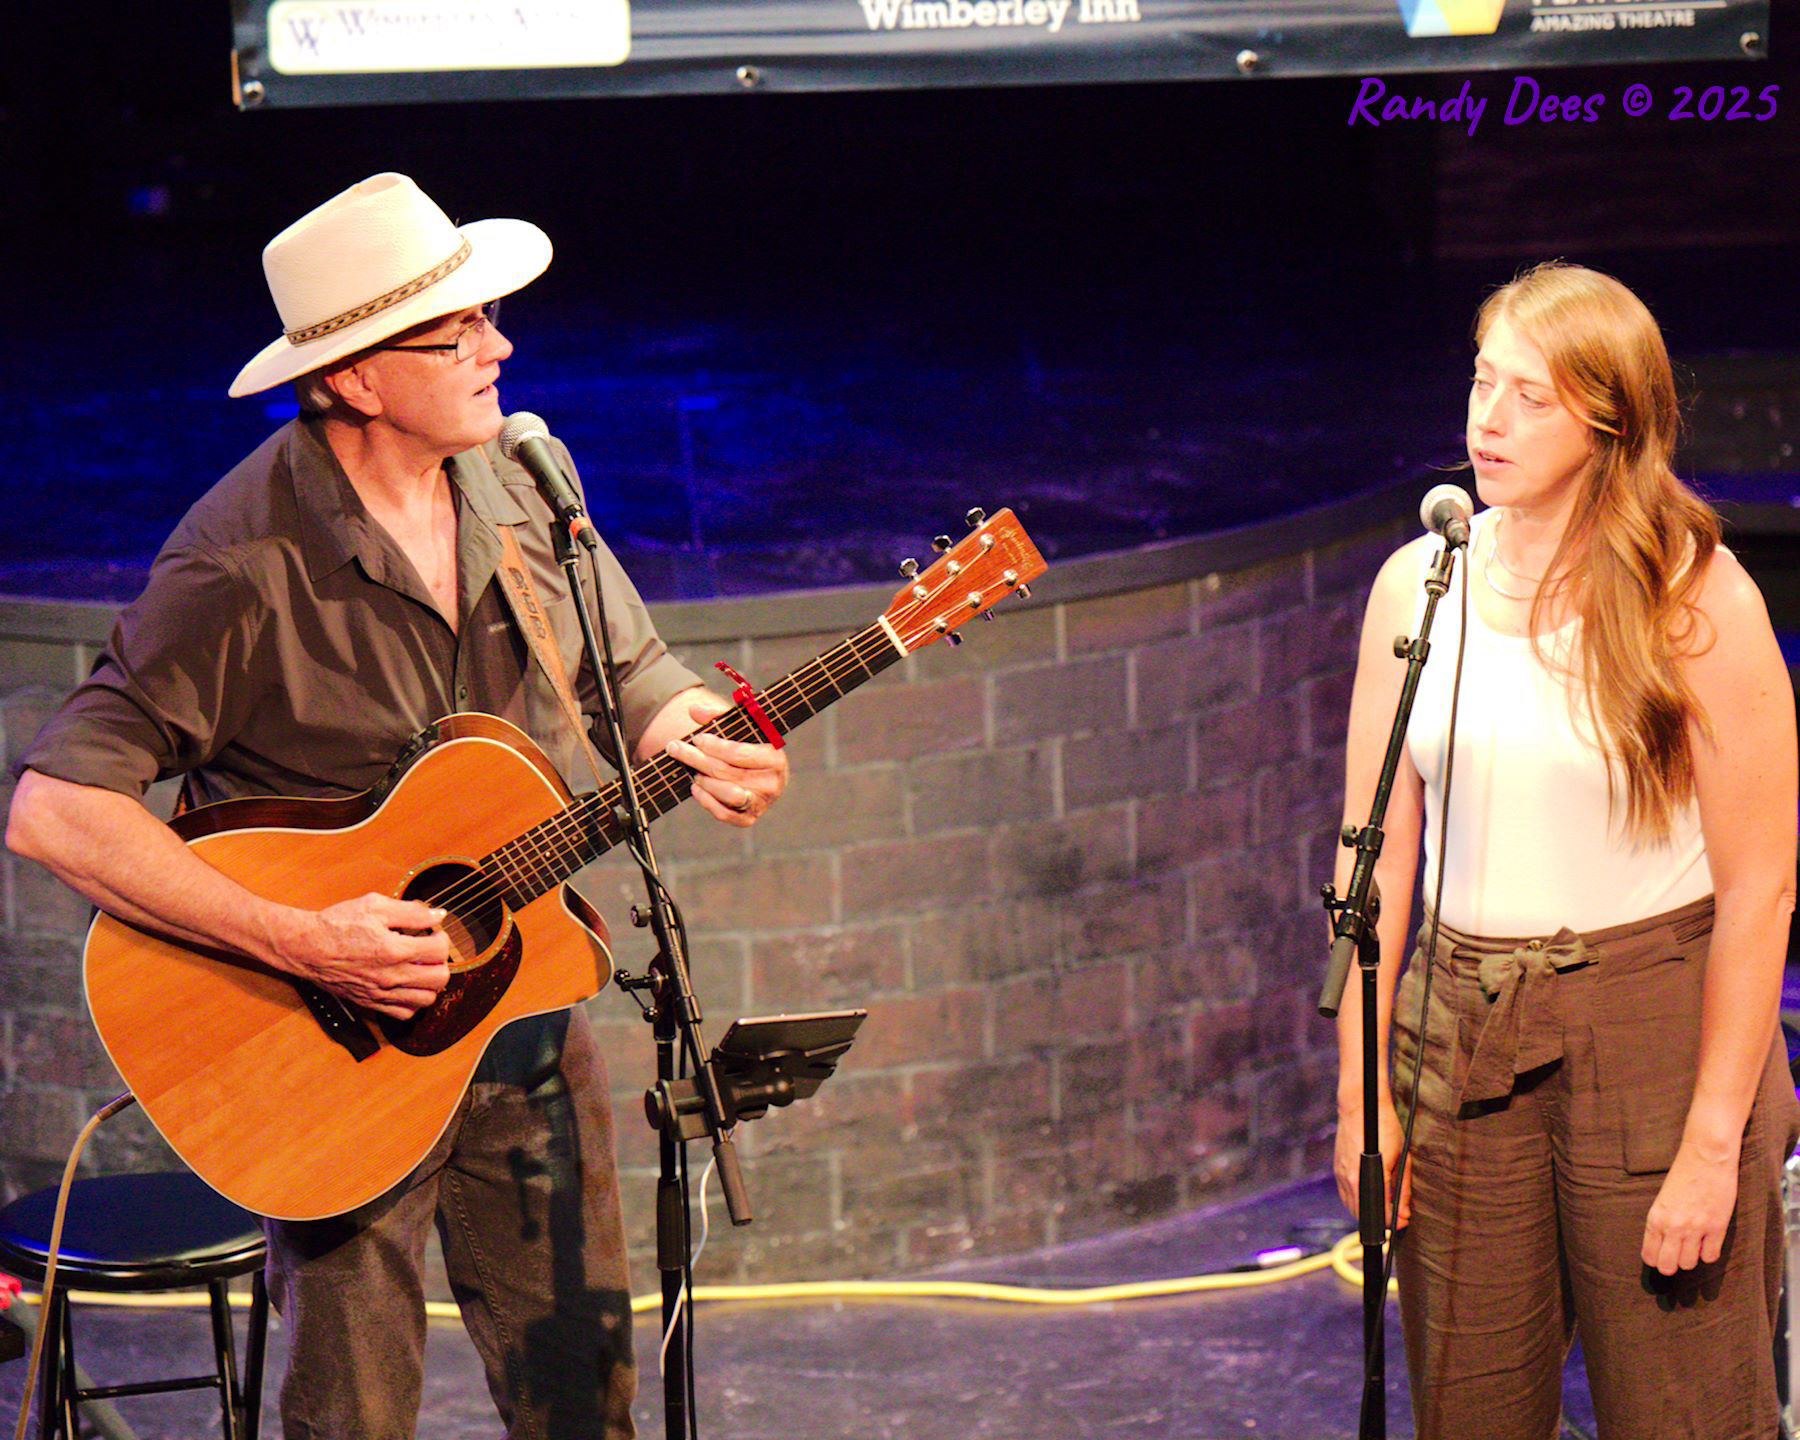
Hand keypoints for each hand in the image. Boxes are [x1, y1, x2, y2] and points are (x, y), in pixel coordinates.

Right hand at [271, 893, 451, 1019]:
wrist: (306, 947)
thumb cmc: (337, 924)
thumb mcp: (375, 906)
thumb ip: (411, 911)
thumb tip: (439, 915)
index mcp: (395, 950)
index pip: (440, 950)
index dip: (441, 937)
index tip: (432, 932)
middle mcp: (391, 976)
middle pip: (440, 978)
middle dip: (441, 961)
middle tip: (430, 950)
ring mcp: (382, 993)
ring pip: (426, 999)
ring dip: (431, 983)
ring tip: (421, 968)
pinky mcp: (371, 1003)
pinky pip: (405, 1013)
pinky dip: (413, 1002)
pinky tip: (407, 985)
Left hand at [665, 696, 789, 826]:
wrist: (757, 772)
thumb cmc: (746, 745)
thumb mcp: (738, 726)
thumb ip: (718, 714)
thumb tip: (694, 710)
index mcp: (775, 756)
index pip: (738, 753)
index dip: (714, 746)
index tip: (697, 738)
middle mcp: (773, 782)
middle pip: (727, 772)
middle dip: (697, 759)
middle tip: (676, 748)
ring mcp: (762, 803)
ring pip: (727, 794)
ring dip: (704, 781)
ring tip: (693, 771)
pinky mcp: (749, 819)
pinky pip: (724, 814)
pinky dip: (706, 801)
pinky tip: (696, 788)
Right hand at [1335, 1095, 1411, 1230]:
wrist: (1360, 1106)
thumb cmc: (1385, 1128)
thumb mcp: (1402, 1157)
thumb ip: (1403, 1188)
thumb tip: (1405, 1213)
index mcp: (1370, 1176)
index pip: (1381, 1212)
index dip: (1394, 1221)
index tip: (1404, 1221)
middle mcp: (1351, 1178)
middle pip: (1363, 1214)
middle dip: (1380, 1220)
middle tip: (1396, 1216)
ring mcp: (1341, 1174)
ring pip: (1351, 1207)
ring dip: (1366, 1212)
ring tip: (1384, 1207)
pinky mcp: (1337, 1169)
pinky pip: (1344, 1195)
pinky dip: (1355, 1201)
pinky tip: (1368, 1196)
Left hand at [1641, 1139, 1739, 1273]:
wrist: (1706, 1157)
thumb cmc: (1683, 1174)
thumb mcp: (1663, 1199)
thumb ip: (1662, 1221)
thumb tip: (1663, 1244)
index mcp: (1655, 1218)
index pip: (1649, 1255)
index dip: (1656, 1259)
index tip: (1661, 1256)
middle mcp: (1673, 1226)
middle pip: (1668, 1266)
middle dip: (1671, 1265)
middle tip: (1677, 1256)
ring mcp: (1696, 1228)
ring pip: (1689, 1264)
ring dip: (1691, 1258)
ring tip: (1693, 1245)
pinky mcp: (1717, 1227)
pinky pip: (1710, 1256)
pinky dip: (1708, 1253)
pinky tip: (1707, 1242)